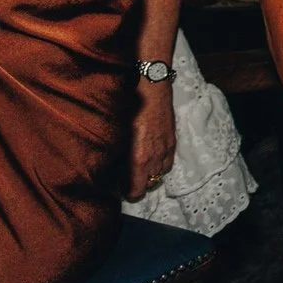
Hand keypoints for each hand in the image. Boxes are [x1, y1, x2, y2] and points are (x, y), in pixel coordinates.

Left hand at [126, 80, 177, 199]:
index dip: (129, 193)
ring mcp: (166, 149)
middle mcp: (155, 158)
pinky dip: (159, 164)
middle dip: (139, 184)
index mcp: (140, 159)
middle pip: (150, 184)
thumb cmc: (129, 109)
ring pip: (160, 174)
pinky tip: (151, 157)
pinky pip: (168, 162)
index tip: (121, 189)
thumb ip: (117, 157)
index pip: (137, 190)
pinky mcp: (172, 141)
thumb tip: (111, 170)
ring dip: (150, 174)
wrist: (151, 89)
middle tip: (126, 178)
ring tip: (139, 168)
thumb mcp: (117, 135)